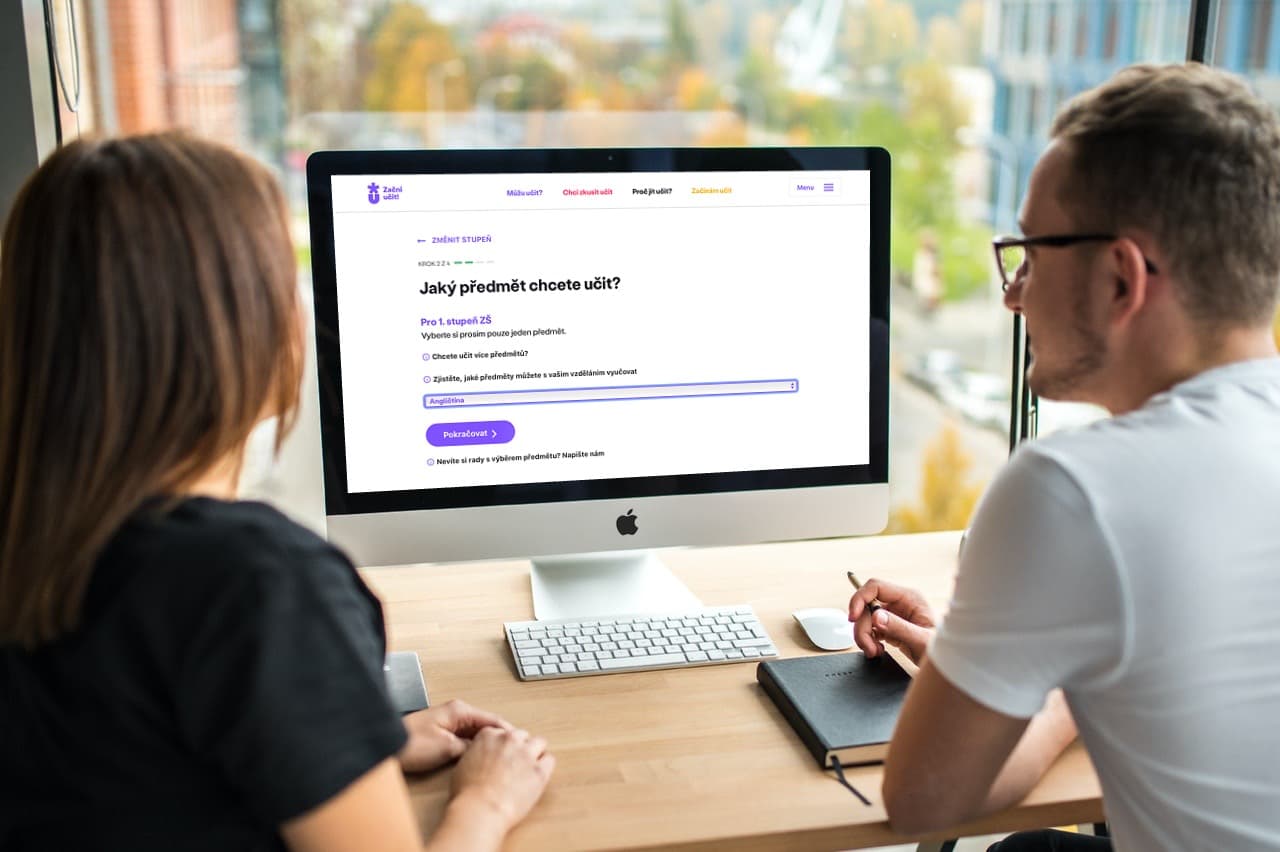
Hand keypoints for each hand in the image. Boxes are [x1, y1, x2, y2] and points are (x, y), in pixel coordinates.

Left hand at [399, 699, 514, 773]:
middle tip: (511, 752)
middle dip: (498, 739)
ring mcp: (448, 722)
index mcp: (460, 710)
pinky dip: (472, 747)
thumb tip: (483, 750)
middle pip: (485, 725)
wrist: (385, 746)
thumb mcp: (447, 748)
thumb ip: (470, 747)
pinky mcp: (440, 732)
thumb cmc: (410, 743)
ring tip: (496, 757)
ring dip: (484, 744)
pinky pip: (464, 738)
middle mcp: (455, 713)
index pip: (493, 719)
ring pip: (475, 733)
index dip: (508, 733)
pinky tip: (475, 757)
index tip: (520, 742)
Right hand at [449, 727, 554, 833]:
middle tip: (516, 763)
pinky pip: (549, 760)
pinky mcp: (539, 770)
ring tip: (529, 767)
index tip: (503, 755)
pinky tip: (538, 775)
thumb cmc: (466, 793)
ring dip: (534, 752)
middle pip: (521, 735)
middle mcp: (509, 739)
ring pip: (539, 742)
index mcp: (488, 735)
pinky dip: (545, 766)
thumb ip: (476, 754)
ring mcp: (526, 753)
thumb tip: (481, 758)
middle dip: (519, 747)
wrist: (480, 809)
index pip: (502, 732)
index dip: (503, 745)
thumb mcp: (463, 765)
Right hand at [848, 577, 936, 664]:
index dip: (860, 598)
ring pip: (866, 618)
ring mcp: (894, 615)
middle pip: (867, 606)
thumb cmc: (942, 650)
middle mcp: (900, 603)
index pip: (875, 587)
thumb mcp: (922, 640)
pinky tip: (878, 650)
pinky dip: (868, 641)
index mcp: (909, 598)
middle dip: (862, 627)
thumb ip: (899, 627)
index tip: (853, 616)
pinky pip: (870, 629)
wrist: (948, 663)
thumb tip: (877, 616)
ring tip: (874, 651)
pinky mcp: (890, 626)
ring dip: (864, 636)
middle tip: (868, 646)